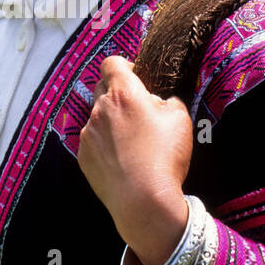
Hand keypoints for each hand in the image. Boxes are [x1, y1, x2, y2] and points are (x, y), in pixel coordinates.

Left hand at [77, 55, 194, 264]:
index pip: (112, 63)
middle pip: (102, 88)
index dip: (124, 66)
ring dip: (111, 121)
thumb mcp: (180, 119)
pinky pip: (93, 141)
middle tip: (138, 111)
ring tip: (132, 142)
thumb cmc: (164, 157)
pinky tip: (122, 159)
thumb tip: (157, 101)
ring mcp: (88, 134)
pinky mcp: (83, 156)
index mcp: (123, 94)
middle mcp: (99, 109)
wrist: (143, 201)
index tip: (136, 78)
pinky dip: (104, 144)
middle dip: (118, 93)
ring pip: (97, 116)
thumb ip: (167, 100)